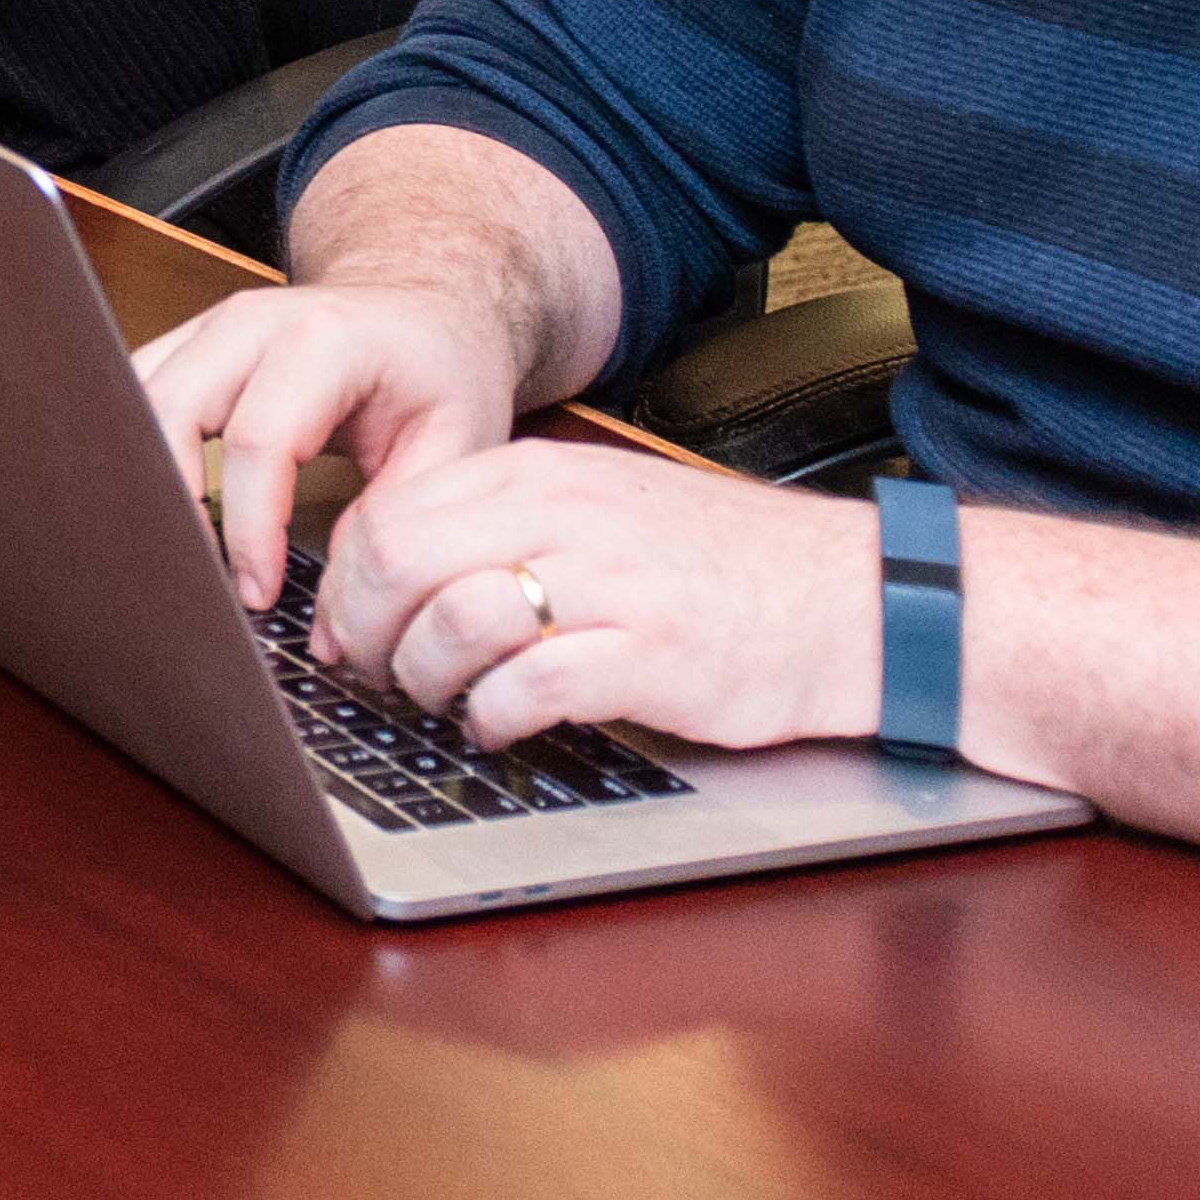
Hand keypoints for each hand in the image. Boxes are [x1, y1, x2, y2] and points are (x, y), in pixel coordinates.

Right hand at [124, 270, 530, 604]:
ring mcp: (212, 327)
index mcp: (324, 340)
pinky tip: (164, 510)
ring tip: (177, 553)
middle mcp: (252, 322)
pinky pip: (137, 392)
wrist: (425, 307)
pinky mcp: (191, 344)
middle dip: (174, 506)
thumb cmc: (441, 371)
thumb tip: (330, 628)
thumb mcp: (452, 447)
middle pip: (171, 410)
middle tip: (201, 580)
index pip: (258, 442)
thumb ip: (391, 531)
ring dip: (145, 477)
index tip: (258, 595)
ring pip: (137, 397)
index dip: (248, 531)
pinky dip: (139, 450)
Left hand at [307, 437, 881, 759]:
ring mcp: (607, 584)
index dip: (345, 586)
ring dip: (424, 680)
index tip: (344, 632)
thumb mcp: (601, 508)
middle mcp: (565, 514)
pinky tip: (504, 725)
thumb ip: (505, 525)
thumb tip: (392, 572)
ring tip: (445, 700)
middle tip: (376, 674)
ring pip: (450, 624)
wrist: (855, 600)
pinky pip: (526, 688)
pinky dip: (493, 718)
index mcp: (541, 474)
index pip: (389, 513)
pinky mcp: (647, 656)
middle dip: (363, 633)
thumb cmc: (722, 567)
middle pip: (397, 562)